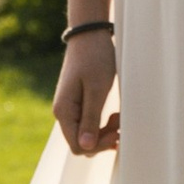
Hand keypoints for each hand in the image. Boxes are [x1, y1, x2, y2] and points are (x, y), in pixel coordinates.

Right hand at [54, 30, 118, 157]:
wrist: (89, 36)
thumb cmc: (95, 59)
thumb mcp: (97, 89)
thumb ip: (90, 119)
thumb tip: (85, 147)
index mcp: (64, 111)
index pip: (78, 146)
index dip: (99, 146)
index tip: (116, 133)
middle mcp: (63, 113)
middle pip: (82, 144)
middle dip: (104, 139)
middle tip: (120, 122)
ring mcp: (70, 109)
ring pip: (87, 136)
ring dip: (105, 133)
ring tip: (119, 117)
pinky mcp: (78, 105)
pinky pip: (89, 125)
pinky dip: (103, 125)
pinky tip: (114, 116)